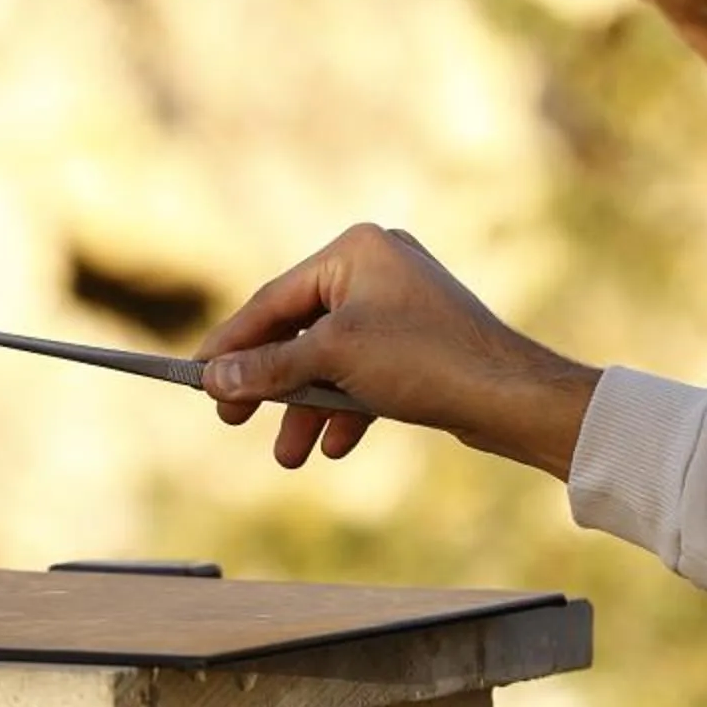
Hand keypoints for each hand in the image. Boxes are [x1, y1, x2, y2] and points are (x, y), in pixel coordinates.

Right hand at [195, 221, 599, 476]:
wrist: (510, 396)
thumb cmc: (427, 360)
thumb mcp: (333, 360)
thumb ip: (267, 368)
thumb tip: (212, 378)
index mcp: (355, 250)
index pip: (272, 300)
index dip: (230, 343)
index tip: (196, 377)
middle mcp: (377, 268)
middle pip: (298, 332)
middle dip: (269, 385)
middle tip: (232, 419)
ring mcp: (399, 306)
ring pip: (330, 361)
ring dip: (306, 409)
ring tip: (289, 456)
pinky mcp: (417, 344)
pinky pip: (363, 374)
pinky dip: (345, 409)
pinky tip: (336, 446)